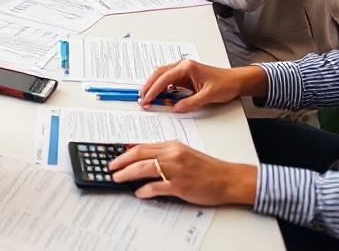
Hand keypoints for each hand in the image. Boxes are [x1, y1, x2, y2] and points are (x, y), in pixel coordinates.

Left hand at [108, 141, 256, 205]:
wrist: (228, 178)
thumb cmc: (207, 168)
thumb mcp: (184, 153)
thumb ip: (165, 154)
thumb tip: (143, 157)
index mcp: (172, 146)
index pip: (142, 146)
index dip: (125, 153)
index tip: (115, 158)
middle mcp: (172, 155)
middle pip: (139, 155)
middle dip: (121, 162)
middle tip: (110, 168)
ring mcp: (175, 170)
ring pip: (143, 168)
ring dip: (127, 173)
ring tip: (118, 178)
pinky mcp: (180, 185)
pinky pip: (156, 187)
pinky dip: (144, 190)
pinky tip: (139, 193)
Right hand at [138, 59, 267, 112]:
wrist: (236, 81)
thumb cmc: (226, 83)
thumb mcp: (208, 95)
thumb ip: (191, 102)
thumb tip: (176, 108)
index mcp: (187, 67)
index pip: (164, 78)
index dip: (153, 89)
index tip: (146, 99)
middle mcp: (183, 66)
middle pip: (159, 74)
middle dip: (148, 86)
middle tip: (142, 98)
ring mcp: (183, 71)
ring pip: (162, 76)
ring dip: (154, 86)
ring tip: (147, 98)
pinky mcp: (185, 77)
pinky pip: (169, 81)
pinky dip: (161, 88)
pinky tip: (159, 96)